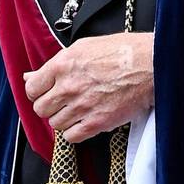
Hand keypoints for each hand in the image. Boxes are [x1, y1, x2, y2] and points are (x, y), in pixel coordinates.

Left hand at [24, 31, 153, 142]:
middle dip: (50, 107)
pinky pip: (71, 137)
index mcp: (63, 64)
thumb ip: (55, 64)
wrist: (152, 64)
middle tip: (63, 102)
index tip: (46, 93)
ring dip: (64, 119)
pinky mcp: (97, 122)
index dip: (38, 92)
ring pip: (55, 124)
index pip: (32, 89)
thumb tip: (31, 76)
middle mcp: (69, 86)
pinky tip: (85, 121)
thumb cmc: (123, 51)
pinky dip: (75, 132)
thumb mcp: (84, 47)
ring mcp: (82, 106)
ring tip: (78, 110)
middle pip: (41, 109)